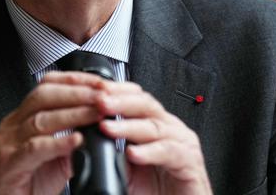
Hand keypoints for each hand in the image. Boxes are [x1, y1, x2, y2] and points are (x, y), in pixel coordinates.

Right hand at [0, 73, 107, 194]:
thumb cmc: (26, 186)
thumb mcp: (54, 157)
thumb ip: (71, 140)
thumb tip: (99, 127)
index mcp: (22, 118)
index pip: (47, 86)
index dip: (74, 80)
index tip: (99, 83)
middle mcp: (13, 125)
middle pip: (43, 95)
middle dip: (76, 93)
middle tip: (101, 95)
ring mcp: (8, 143)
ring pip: (41, 119)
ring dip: (73, 114)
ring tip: (95, 113)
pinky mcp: (9, 163)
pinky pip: (34, 148)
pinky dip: (57, 142)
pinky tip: (75, 140)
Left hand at [93, 78, 211, 194]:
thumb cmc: (155, 190)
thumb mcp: (126, 167)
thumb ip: (110, 150)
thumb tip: (85, 137)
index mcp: (155, 123)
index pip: (135, 97)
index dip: (116, 91)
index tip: (95, 90)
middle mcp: (169, 128)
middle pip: (145, 104)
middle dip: (120, 102)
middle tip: (99, 103)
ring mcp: (182, 143)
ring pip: (154, 126)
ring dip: (128, 126)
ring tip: (107, 127)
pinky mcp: (190, 162)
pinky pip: (169, 152)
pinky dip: (149, 152)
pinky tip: (133, 153)